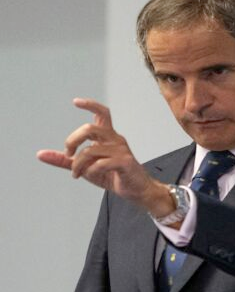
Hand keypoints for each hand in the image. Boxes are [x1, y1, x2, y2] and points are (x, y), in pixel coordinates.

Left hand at [37, 98, 174, 215]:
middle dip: (72, 141)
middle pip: (90, 128)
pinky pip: (99, 164)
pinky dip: (90, 171)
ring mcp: (120, 150)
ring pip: (90, 150)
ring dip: (77, 164)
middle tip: (68, 154)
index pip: (102, 113)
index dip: (90, 105)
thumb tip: (41, 154)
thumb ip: (64, 160)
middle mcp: (115, 139)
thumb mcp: (84, 167)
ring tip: (76, 173)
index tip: (76, 102)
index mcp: (107, 137)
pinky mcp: (124, 162)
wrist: (136, 189)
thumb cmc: (113, 175)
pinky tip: (89, 175)